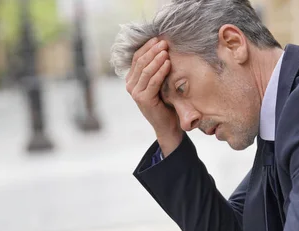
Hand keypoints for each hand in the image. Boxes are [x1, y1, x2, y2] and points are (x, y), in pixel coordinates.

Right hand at [126, 38, 182, 155]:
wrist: (167, 125)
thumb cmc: (166, 102)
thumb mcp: (159, 82)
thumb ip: (156, 69)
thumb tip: (163, 48)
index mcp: (132, 79)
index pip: (137, 58)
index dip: (147, 47)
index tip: (158, 38)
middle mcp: (131, 86)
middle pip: (140, 62)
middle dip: (152, 50)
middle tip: (164, 42)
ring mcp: (136, 93)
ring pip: (145, 70)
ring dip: (156, 58)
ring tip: (166, 50)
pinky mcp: (144, 99)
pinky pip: (152, 81)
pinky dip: (160, 71)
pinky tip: (168, 63)